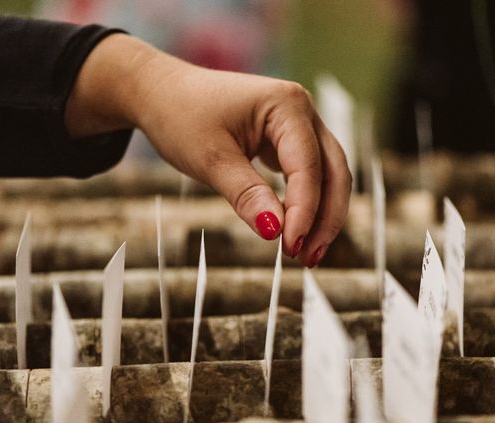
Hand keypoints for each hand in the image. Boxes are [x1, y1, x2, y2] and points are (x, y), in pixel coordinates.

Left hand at [65, 34, 351, 266]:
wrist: (161, 93)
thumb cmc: (181, 115)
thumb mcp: (211, 159)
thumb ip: (246, 194)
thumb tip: (275, 231)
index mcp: (287, 105)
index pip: (307, 166)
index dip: (305, 210)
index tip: (291, 245)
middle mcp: (302, 110)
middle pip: (333, 171)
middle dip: (325, 217)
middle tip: (308, 257)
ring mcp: (299, 124)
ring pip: (328, 175)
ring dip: (322, 214)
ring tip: (306, 253)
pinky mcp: (289, 140)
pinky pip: (310, 174)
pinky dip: (308, 203)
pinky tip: (296, 229)